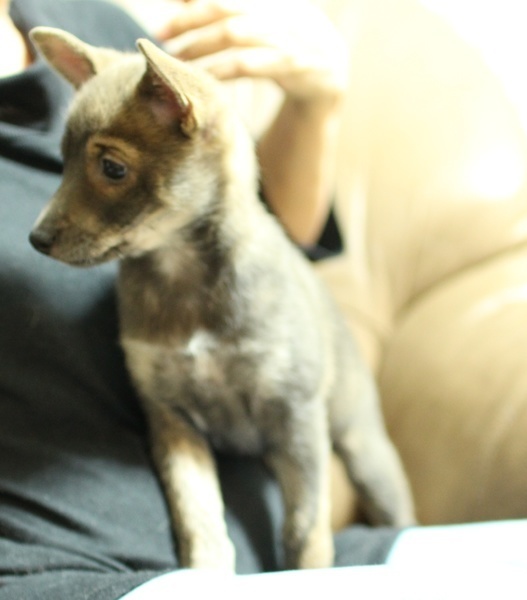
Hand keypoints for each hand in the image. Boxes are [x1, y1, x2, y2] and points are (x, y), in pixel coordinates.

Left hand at [157, 0, 348, 102]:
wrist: (331, 71)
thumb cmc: (286, 44)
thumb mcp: (260, 22)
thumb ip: (227, 11)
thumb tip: (184, 3)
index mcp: (266, 2)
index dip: (191, 8)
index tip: (162, 26)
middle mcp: (276, 13)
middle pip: (226, 12)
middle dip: (191, 24)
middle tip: (162, 39)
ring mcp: (287, 37)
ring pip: (236, 37)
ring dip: (203, 49)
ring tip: (179, 62)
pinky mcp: (294, 65)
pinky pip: (252, 66)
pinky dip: (225, 71)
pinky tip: (206, 79)